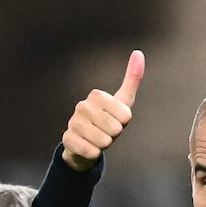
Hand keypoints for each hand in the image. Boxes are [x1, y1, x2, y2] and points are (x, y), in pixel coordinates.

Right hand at [61, 50, 144, 170]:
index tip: (116, 120)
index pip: (125, 115)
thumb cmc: (108, 121)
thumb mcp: (123, 102)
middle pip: (115, 129)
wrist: (86, 144)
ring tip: (97, 139)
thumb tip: (138, 52)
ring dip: (104, 145)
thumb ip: (132, 79)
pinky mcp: (67, 140)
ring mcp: (73, 122)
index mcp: (96, 95)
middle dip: (114, 135)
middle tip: (106, 132)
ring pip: (103, 141)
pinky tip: (89, 148)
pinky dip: (94, 154)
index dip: (123, 123)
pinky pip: (91, 151)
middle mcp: (82, 106)